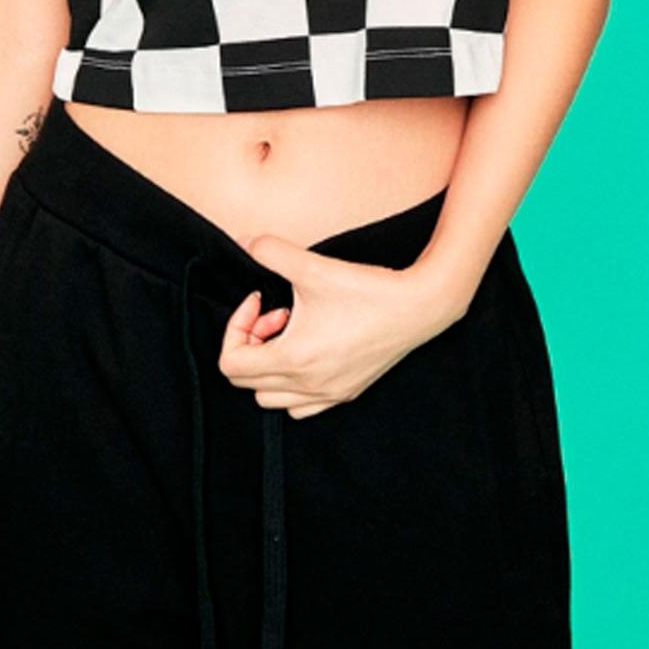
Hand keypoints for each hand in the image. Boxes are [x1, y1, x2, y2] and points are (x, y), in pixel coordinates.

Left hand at [218, 237, 456, 418]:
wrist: (418, 307)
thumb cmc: (367, 290)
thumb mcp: (313, 266)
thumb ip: (271, 252)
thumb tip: (244, 242)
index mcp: (293, 360)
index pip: (230, 364)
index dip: (235, 327)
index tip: (259, 300)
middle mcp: (308, 385)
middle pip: (245, 382)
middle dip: (250, 344)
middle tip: (274, 313)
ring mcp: (328, 394)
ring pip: (271, 398)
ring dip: (269, 366)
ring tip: (291, 332)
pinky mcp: (346, 393)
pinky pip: (301, 407)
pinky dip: (292, 385)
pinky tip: (309, 350)